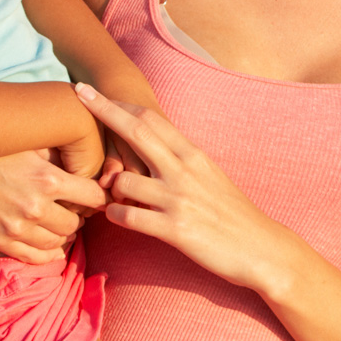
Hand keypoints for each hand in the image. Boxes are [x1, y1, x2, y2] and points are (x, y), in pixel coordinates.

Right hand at [0, 150, 104, 263]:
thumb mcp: (26, 145)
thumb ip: (57, 158)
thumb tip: (85, 163)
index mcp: (48, 179)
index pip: (94, 196)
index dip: (100, 194)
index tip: (98, 192)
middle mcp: (35, 207)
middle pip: (77, 222)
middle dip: (79, 214)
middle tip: (76, 207)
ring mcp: (16, 228)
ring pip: (58, 241)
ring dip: (63, 232)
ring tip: (60, 221)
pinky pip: (35, 257)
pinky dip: (47, 252)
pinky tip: (48, 242)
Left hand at [73, 83, 291, 293]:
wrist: (261, 248)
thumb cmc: (232, 213)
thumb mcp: (210, 176)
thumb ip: (180, 160)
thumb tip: (154, 148)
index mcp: (193, 154)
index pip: (152, 118)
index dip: (121, 103)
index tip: (99, 93)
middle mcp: (184, 170)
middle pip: (136, 130)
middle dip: (104, 109)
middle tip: (79, 92)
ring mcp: (178, 199)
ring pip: (123, 180)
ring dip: (108, 187)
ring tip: (110, 196)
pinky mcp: (174, 230)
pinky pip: (128, 217)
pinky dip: (115, 216)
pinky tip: (118, 218)